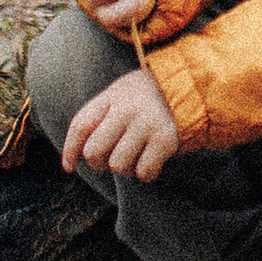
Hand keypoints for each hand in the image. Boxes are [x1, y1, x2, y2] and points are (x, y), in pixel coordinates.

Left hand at [60, 67, 180, 183]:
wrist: (192, 86)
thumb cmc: (149, 96)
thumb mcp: (121, 93)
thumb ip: (100, 116)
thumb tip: (77, 154)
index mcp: (112, 96)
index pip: (80, 126)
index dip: (69, 150)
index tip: (69, 167)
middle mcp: (126, 109)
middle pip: (94, 152)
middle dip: (99, 163)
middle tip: (112, 159)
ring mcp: (146, 124)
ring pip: (117, 166)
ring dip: (126, 169)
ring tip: (137, 157)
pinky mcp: (165, 139)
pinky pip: (143, 172)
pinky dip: (146, 173)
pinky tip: (152, 162)